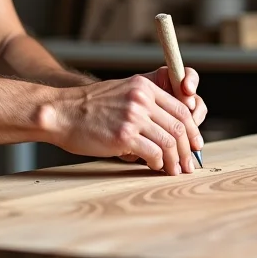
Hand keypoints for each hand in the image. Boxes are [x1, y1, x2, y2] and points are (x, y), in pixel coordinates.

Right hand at [44, 73, 204, 174]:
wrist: (61, 113)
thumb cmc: (88, 108)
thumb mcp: (121, 94)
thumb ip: (145, 105)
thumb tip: (168, 130)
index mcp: (144, 86)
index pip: (180, 108)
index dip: (192, 129)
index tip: (195, 144)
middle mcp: (142, 98)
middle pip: (179, 126)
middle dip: (188, 149)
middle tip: (188, 164)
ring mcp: (133, 116)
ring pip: (169, 141)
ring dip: (175, 160)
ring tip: (174, 171)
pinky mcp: (124, 135)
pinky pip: (154, 152)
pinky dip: (158, 163)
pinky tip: (155, 167)